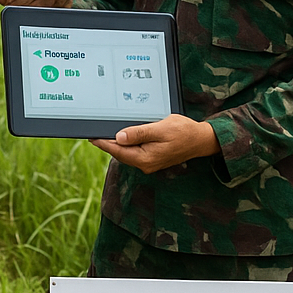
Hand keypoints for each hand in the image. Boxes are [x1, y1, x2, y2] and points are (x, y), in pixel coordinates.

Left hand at [90, 115, 219, 173]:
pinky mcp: (152, 158)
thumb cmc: (183, 132)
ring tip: (104, 133)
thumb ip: (139, 133)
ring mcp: (149, 162)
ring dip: (117, 143)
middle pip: (120, 153)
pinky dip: (127, 144)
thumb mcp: (160, 129)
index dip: (103, 143)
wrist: (201, 140)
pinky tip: (123, 136)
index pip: (118, 151)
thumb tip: (119, 137)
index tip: (91, 137)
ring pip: (127, 153)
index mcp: (145, 158)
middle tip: (94, 132)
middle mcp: (146, 164)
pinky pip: (135, 152)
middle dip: (107, 143)